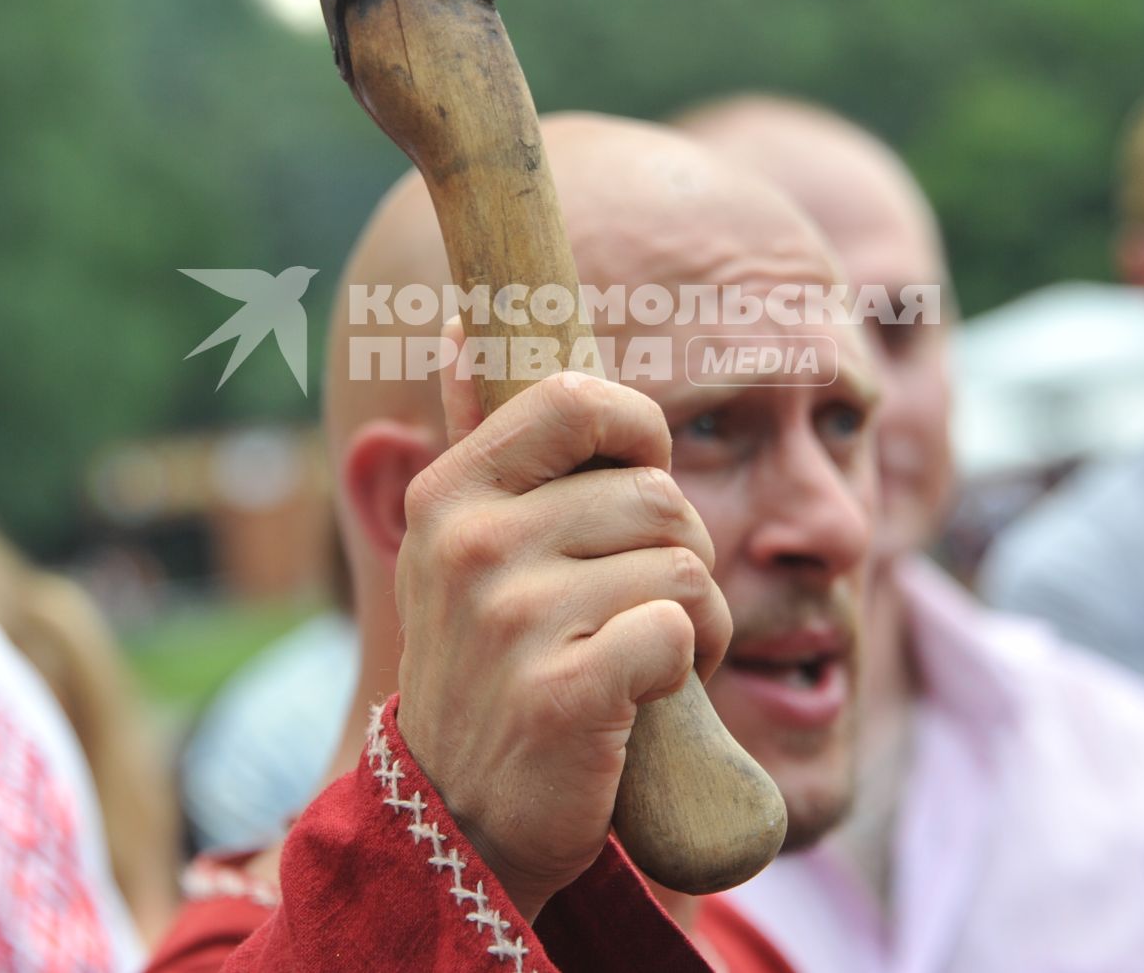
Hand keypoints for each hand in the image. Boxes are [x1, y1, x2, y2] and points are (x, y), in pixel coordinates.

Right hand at [393, 325, 728, 922]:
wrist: (459, 820)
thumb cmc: (488, 667)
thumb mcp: (460, 549)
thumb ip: (479, 438)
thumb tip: (465, 324)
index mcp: (450, 494)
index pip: (575, 396)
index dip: (636, 433)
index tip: (634, 486)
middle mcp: (470, 545)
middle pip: (656, 494)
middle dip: (678, 554)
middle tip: (634, 610)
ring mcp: (510, 620)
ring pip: (684, 565)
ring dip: (693, 619)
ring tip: (639, 657)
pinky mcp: (561, 694)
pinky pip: (680, 630)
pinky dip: (687, 667)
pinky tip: (645, 696)